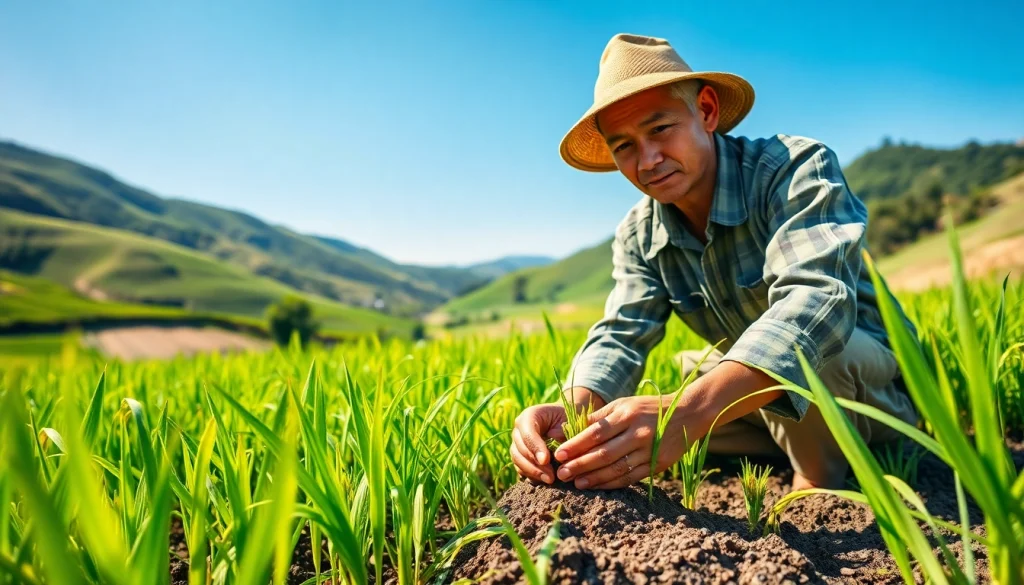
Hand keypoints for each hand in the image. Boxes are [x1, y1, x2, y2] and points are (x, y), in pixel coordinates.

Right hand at [510, 388, 605, 484]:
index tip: (546, 460)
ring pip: (518, 460)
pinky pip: (520, 468)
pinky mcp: (520, 456)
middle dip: (534, 465)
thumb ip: (561, 431)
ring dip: (532, 472)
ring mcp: (517, 443)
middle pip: (520, 449)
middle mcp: (519, 429)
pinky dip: (531, 475)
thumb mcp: (569, 421)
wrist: (566, 423)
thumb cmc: (570, 420)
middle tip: (550, 476)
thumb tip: (554, 443)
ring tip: (549, 480)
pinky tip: (544, 480)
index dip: (535, 447)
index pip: (527, 433)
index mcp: (529, 416)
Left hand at [552, 393, 707, 489]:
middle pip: (604, 453)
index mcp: (627, 414)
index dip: (576, 445)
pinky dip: (612, 483)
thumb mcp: (624, 404)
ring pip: (617, 468)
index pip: (596, 432)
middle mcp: (638, 433)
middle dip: (580, 465)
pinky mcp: (658, 464)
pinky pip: (631, 477)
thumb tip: (570, 430)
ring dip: (594, 478)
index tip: (559, 454)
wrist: (688, 414)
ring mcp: (650, 450)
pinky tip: (597, 486)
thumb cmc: (648, 407)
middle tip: (561, 474)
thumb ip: (599, 417)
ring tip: (576, 483)